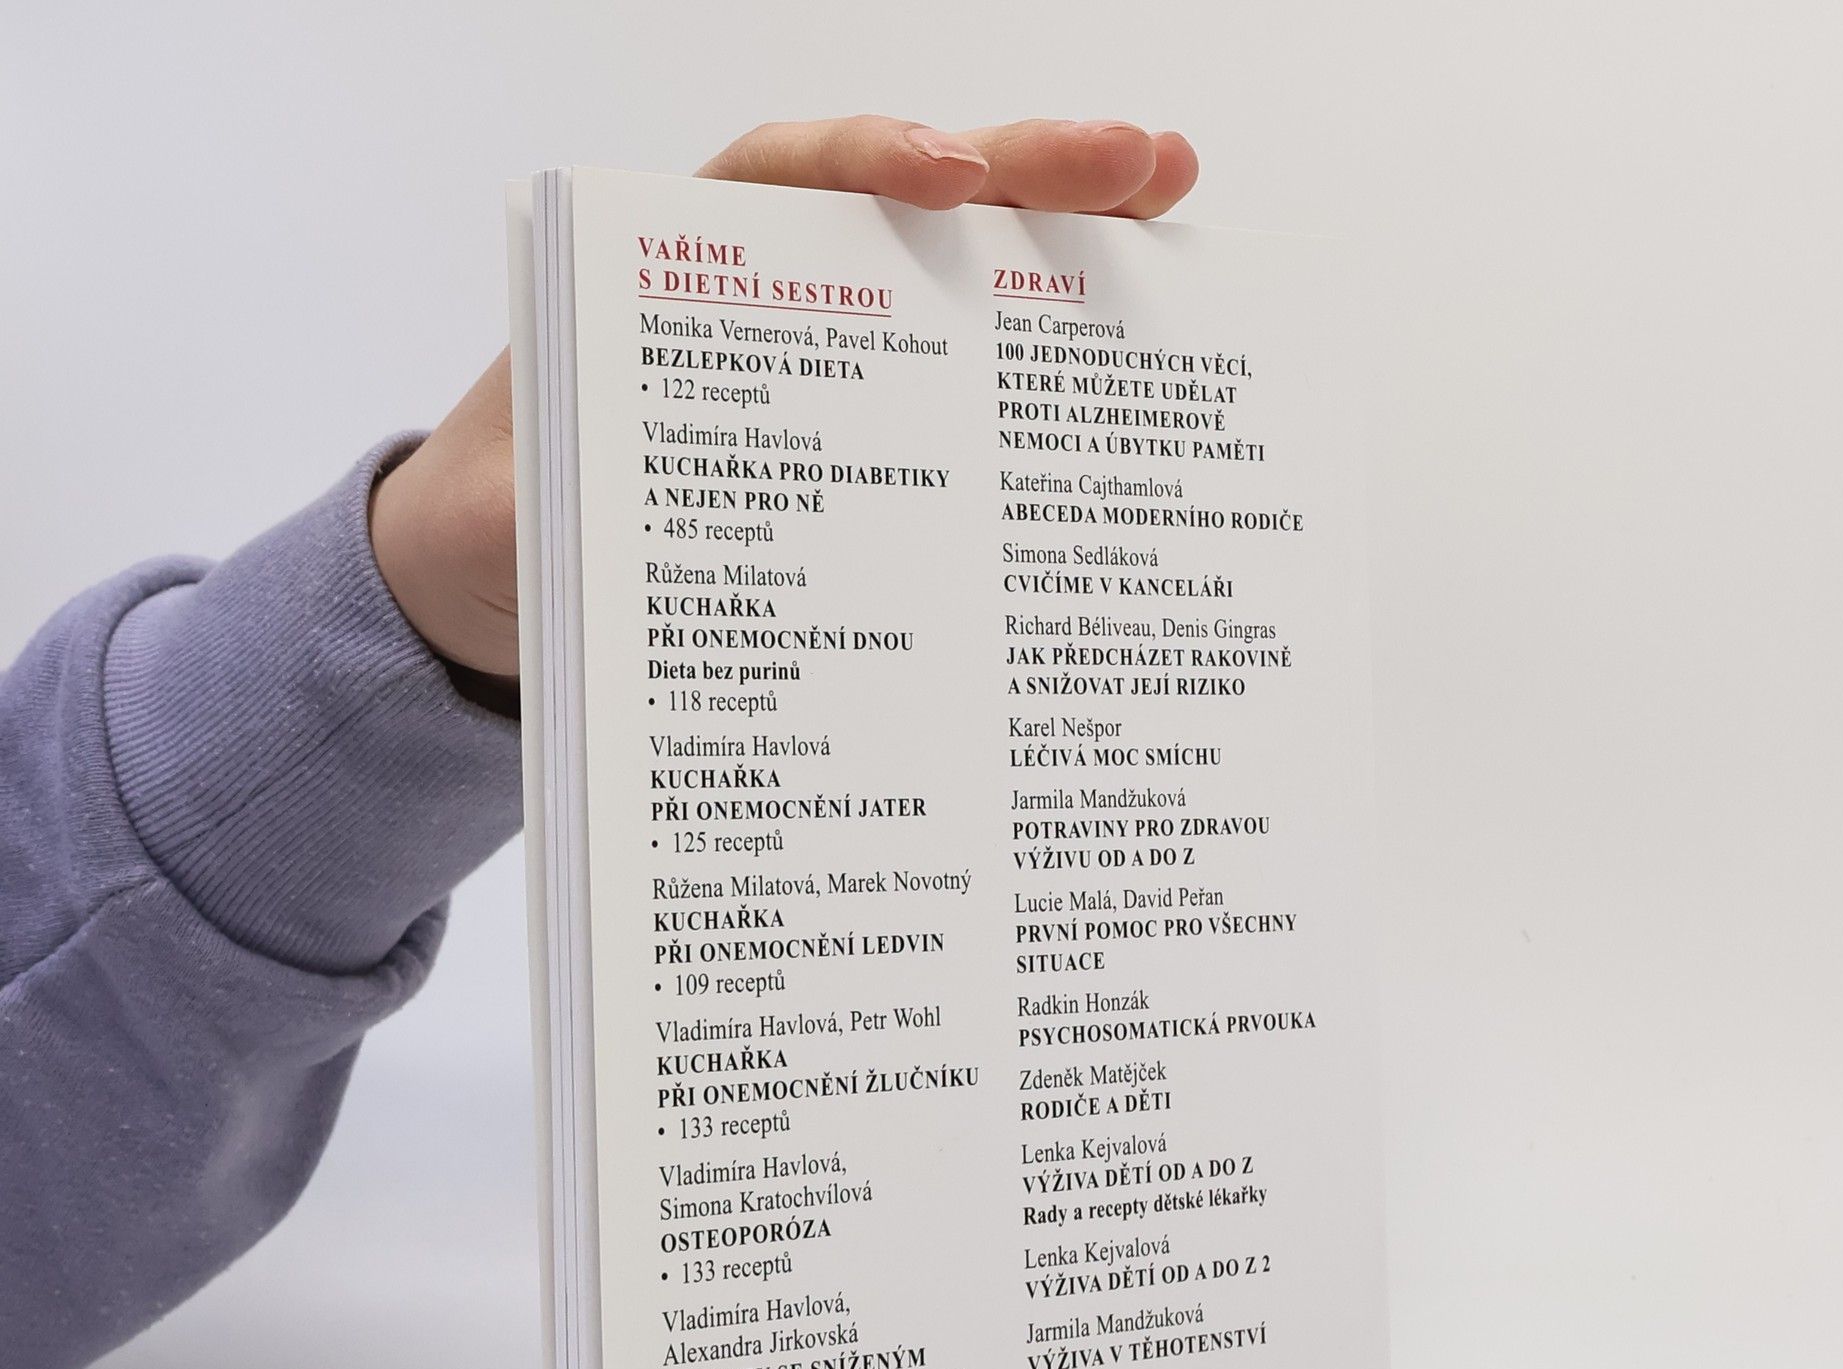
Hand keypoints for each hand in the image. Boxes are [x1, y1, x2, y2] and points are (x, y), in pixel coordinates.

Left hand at [370, 117, 1200, 683]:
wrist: (507, 572)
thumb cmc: (511, 517)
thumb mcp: (509, 518)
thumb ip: (550, 510)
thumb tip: (600, 523)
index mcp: (674, 274)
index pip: (780, 178)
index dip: (866, 161)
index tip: (946, 176)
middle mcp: (769, 291)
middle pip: (905, 201)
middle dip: (1024, 170)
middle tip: (1140, 163)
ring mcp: (834, 351)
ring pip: (956, 270)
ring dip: (1066, 236)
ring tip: (1174, 201)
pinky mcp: (870, 421)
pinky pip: (967, 369)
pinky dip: (1046, 352)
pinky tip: (1131, 338)